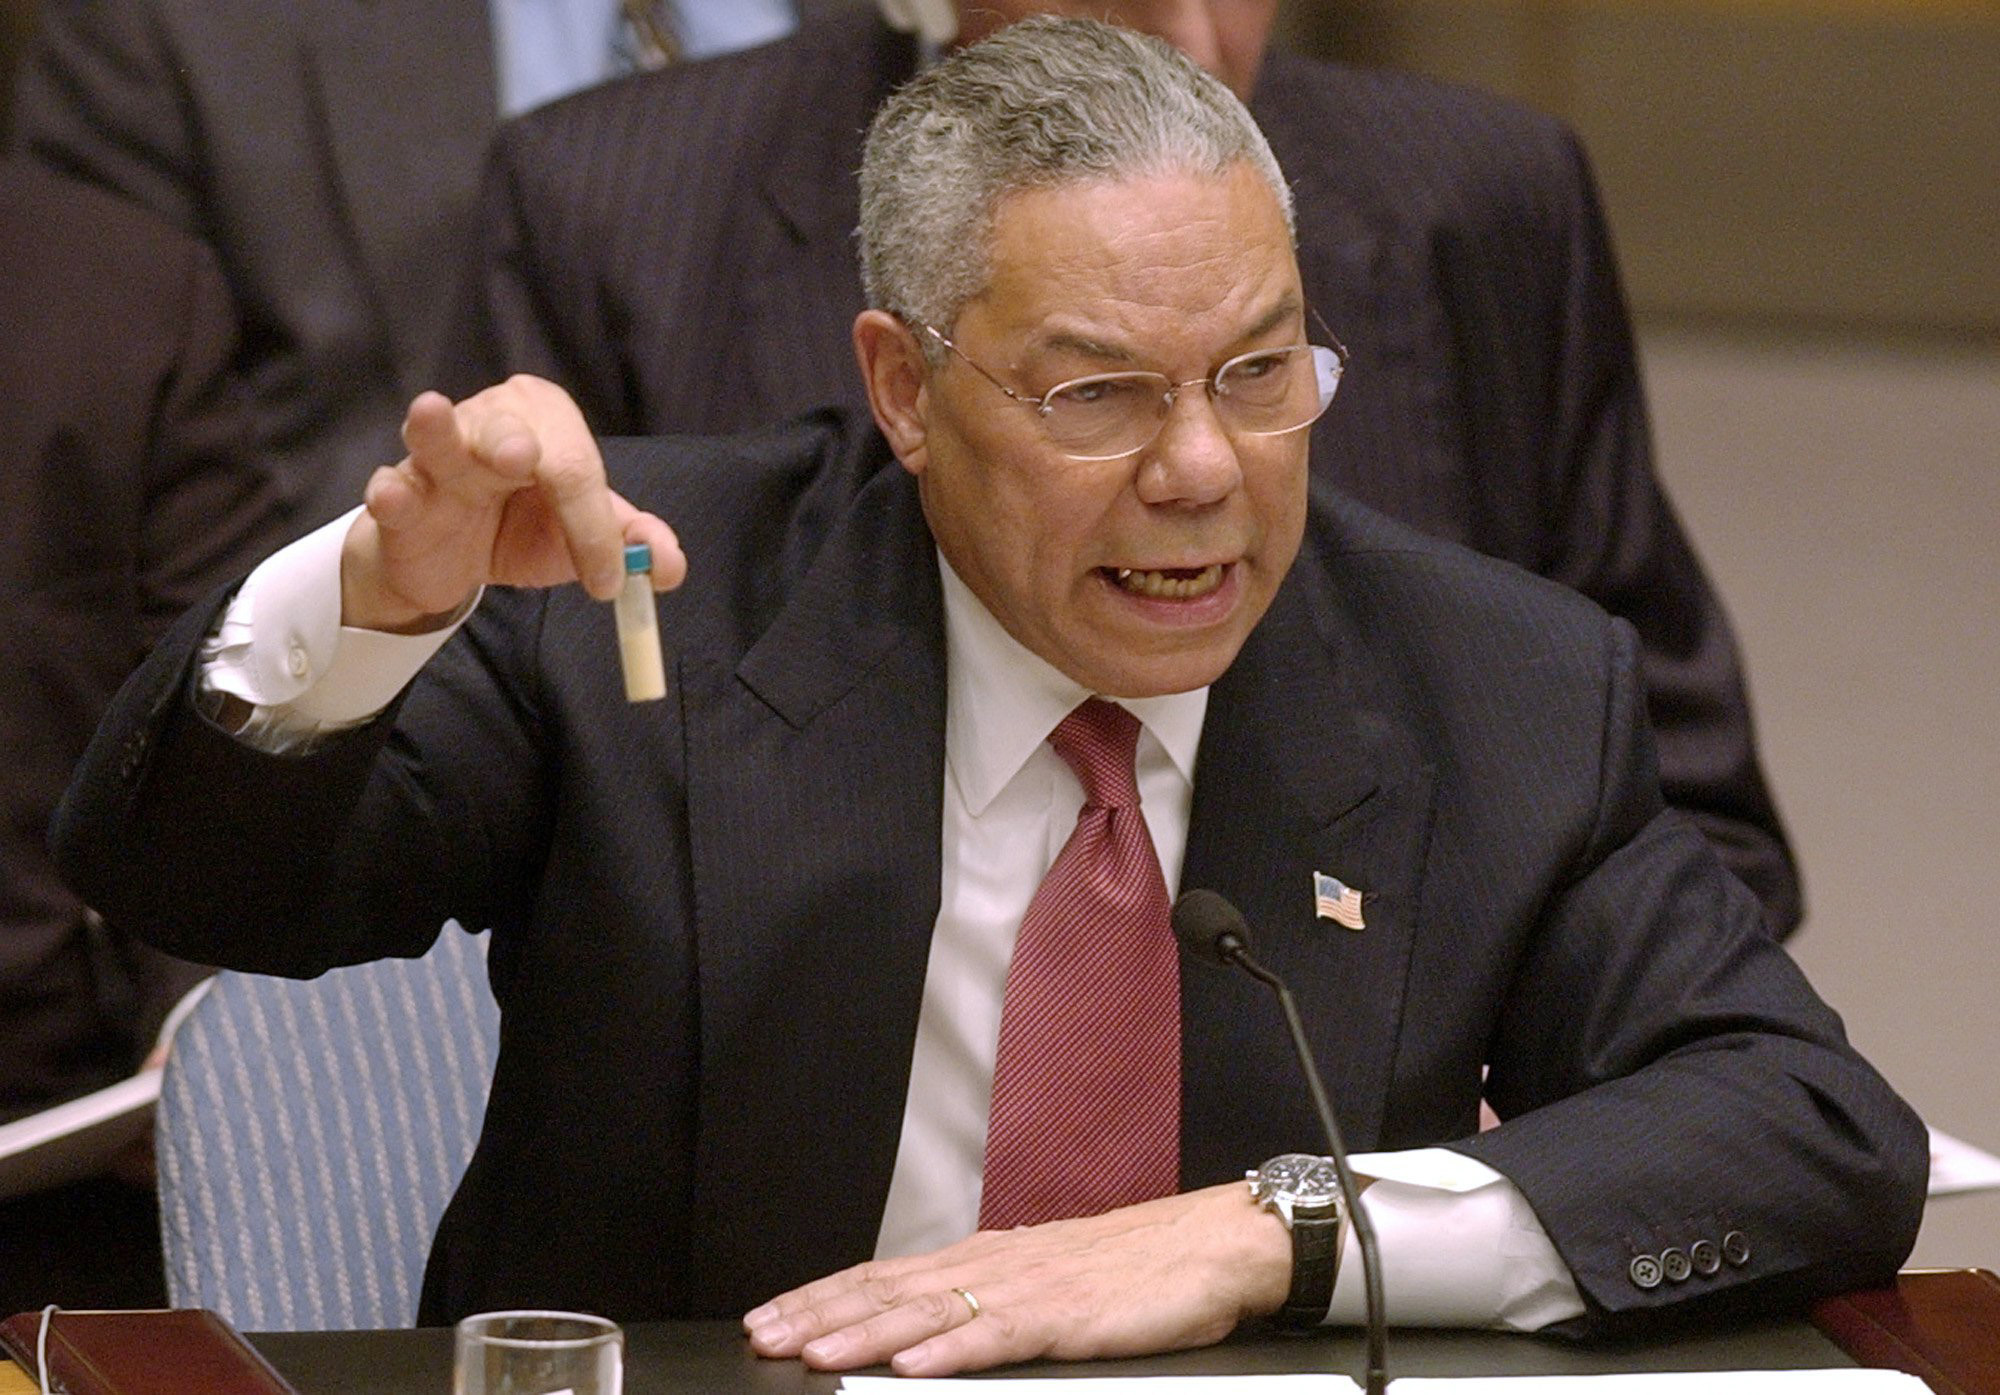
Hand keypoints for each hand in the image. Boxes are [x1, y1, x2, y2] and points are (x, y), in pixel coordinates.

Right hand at [342, 376, 685, 631]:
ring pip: (439, 438)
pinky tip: (393, 494)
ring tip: (432, 411)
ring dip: (438, 431)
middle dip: (514, 443)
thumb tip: (667, 568)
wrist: (454, 560)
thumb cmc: (523, 526)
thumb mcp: (583, 535)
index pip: (575, 467)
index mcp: (549, 421)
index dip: (593, 526)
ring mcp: (438, 455)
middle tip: (524, 459)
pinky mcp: (400, 493)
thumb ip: (629, 544)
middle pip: (510, 434)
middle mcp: (493, 422)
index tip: (607, 581)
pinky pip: (391, 487)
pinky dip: (392, 492)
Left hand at [742, 1183, 1289, 1375]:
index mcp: (987, 1259)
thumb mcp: (1049, 1283)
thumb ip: (991, 1304)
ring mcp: (1028, 1289)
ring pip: (930, 1313)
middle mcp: (995, 1266)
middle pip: (889, 1291)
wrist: (1214, 1245)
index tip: (771, 1317)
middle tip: (762, 1336)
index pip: (886, 1276)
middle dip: (819, 1315)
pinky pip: (999, 1336)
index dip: (824, 1297)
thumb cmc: (1138, 1271)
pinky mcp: (1068, 1316)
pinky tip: (912, 1368)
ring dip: (864, 1334)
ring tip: (813, 1353)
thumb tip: (933, 1330)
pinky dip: (951, 1352)